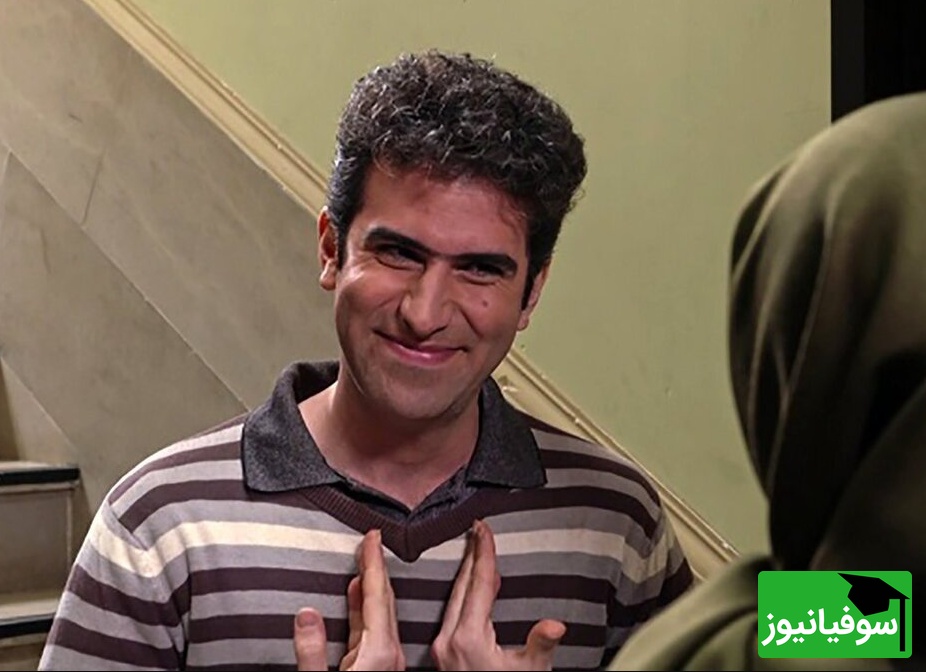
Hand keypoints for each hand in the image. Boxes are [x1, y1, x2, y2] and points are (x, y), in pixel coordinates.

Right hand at [294, 529, 405, 670]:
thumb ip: (312, 652)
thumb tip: (305, 614)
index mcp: (380, 652)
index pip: (377, 596)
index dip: (373, 563)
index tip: (373, 537)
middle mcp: (390, 653)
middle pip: (384, 599)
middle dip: (376, 567)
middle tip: (371, 540)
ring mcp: (388, 662)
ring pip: (382, 613)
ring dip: (372, 585)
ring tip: (364, 561)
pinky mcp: (380, 668)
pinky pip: (374, 628)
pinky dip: (366, 607)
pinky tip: (358, 596)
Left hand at [431, 520, 565, 670]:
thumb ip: (541, 645)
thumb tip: (556, 625)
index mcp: (468, 638)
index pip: (479, 585)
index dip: (484, 554)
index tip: (484, 529)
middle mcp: (448, 640)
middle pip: (462, 587)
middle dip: (472, 556)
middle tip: (479, 530)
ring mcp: (441, 649)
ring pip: (453, 599)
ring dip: (467, 574)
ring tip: (477, 552)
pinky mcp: (442, 656)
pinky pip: (451, 614)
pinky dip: (463, 595)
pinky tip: (473, 590)